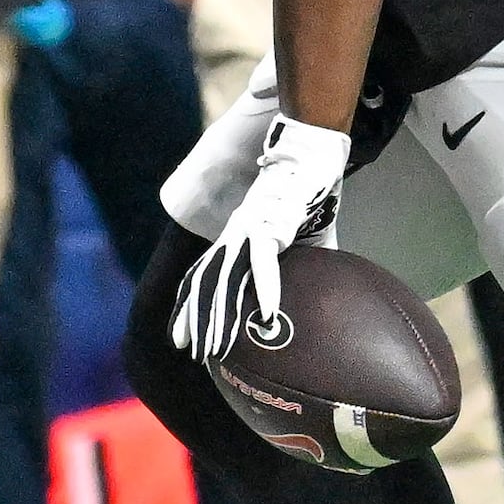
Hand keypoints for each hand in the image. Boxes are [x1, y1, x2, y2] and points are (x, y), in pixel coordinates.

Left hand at [171, 114, 345, 366]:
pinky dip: (265, 288)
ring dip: (220, 315)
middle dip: (197, 320)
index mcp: (237, 237)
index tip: (183, 337)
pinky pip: (264, 261)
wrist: (311, 150)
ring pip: (225, 279)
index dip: (191, 306)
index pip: (205, 276)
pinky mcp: (270, 223)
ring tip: (217, 347)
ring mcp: (248, 229)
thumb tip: (320, 294)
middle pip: (206, 284)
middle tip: (191, 354)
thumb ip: (306, 264)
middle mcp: (234, 235)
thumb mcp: (306, 236)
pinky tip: (265, 314)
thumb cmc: (308, 190)